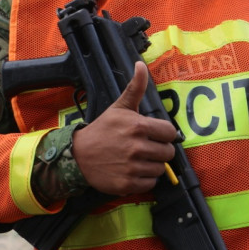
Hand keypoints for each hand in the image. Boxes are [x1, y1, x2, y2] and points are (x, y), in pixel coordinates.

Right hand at [72, 61, 177, 195]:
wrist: (78, 155)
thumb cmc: (103, 130)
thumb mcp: (120, 107)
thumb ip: (135, 87)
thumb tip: (141, 64)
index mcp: (139, 126)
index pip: (170, 133)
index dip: (164, 134)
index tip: (154, 135)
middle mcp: (137, 147)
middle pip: (168, 152)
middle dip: (159, 150)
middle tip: (145, 147)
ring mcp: (132, 167)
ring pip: (160, 169)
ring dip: (152, 165)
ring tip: (138, 159)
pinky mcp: (127, 184)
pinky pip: (150, 184)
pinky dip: (145, 179)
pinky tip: (133, 171)